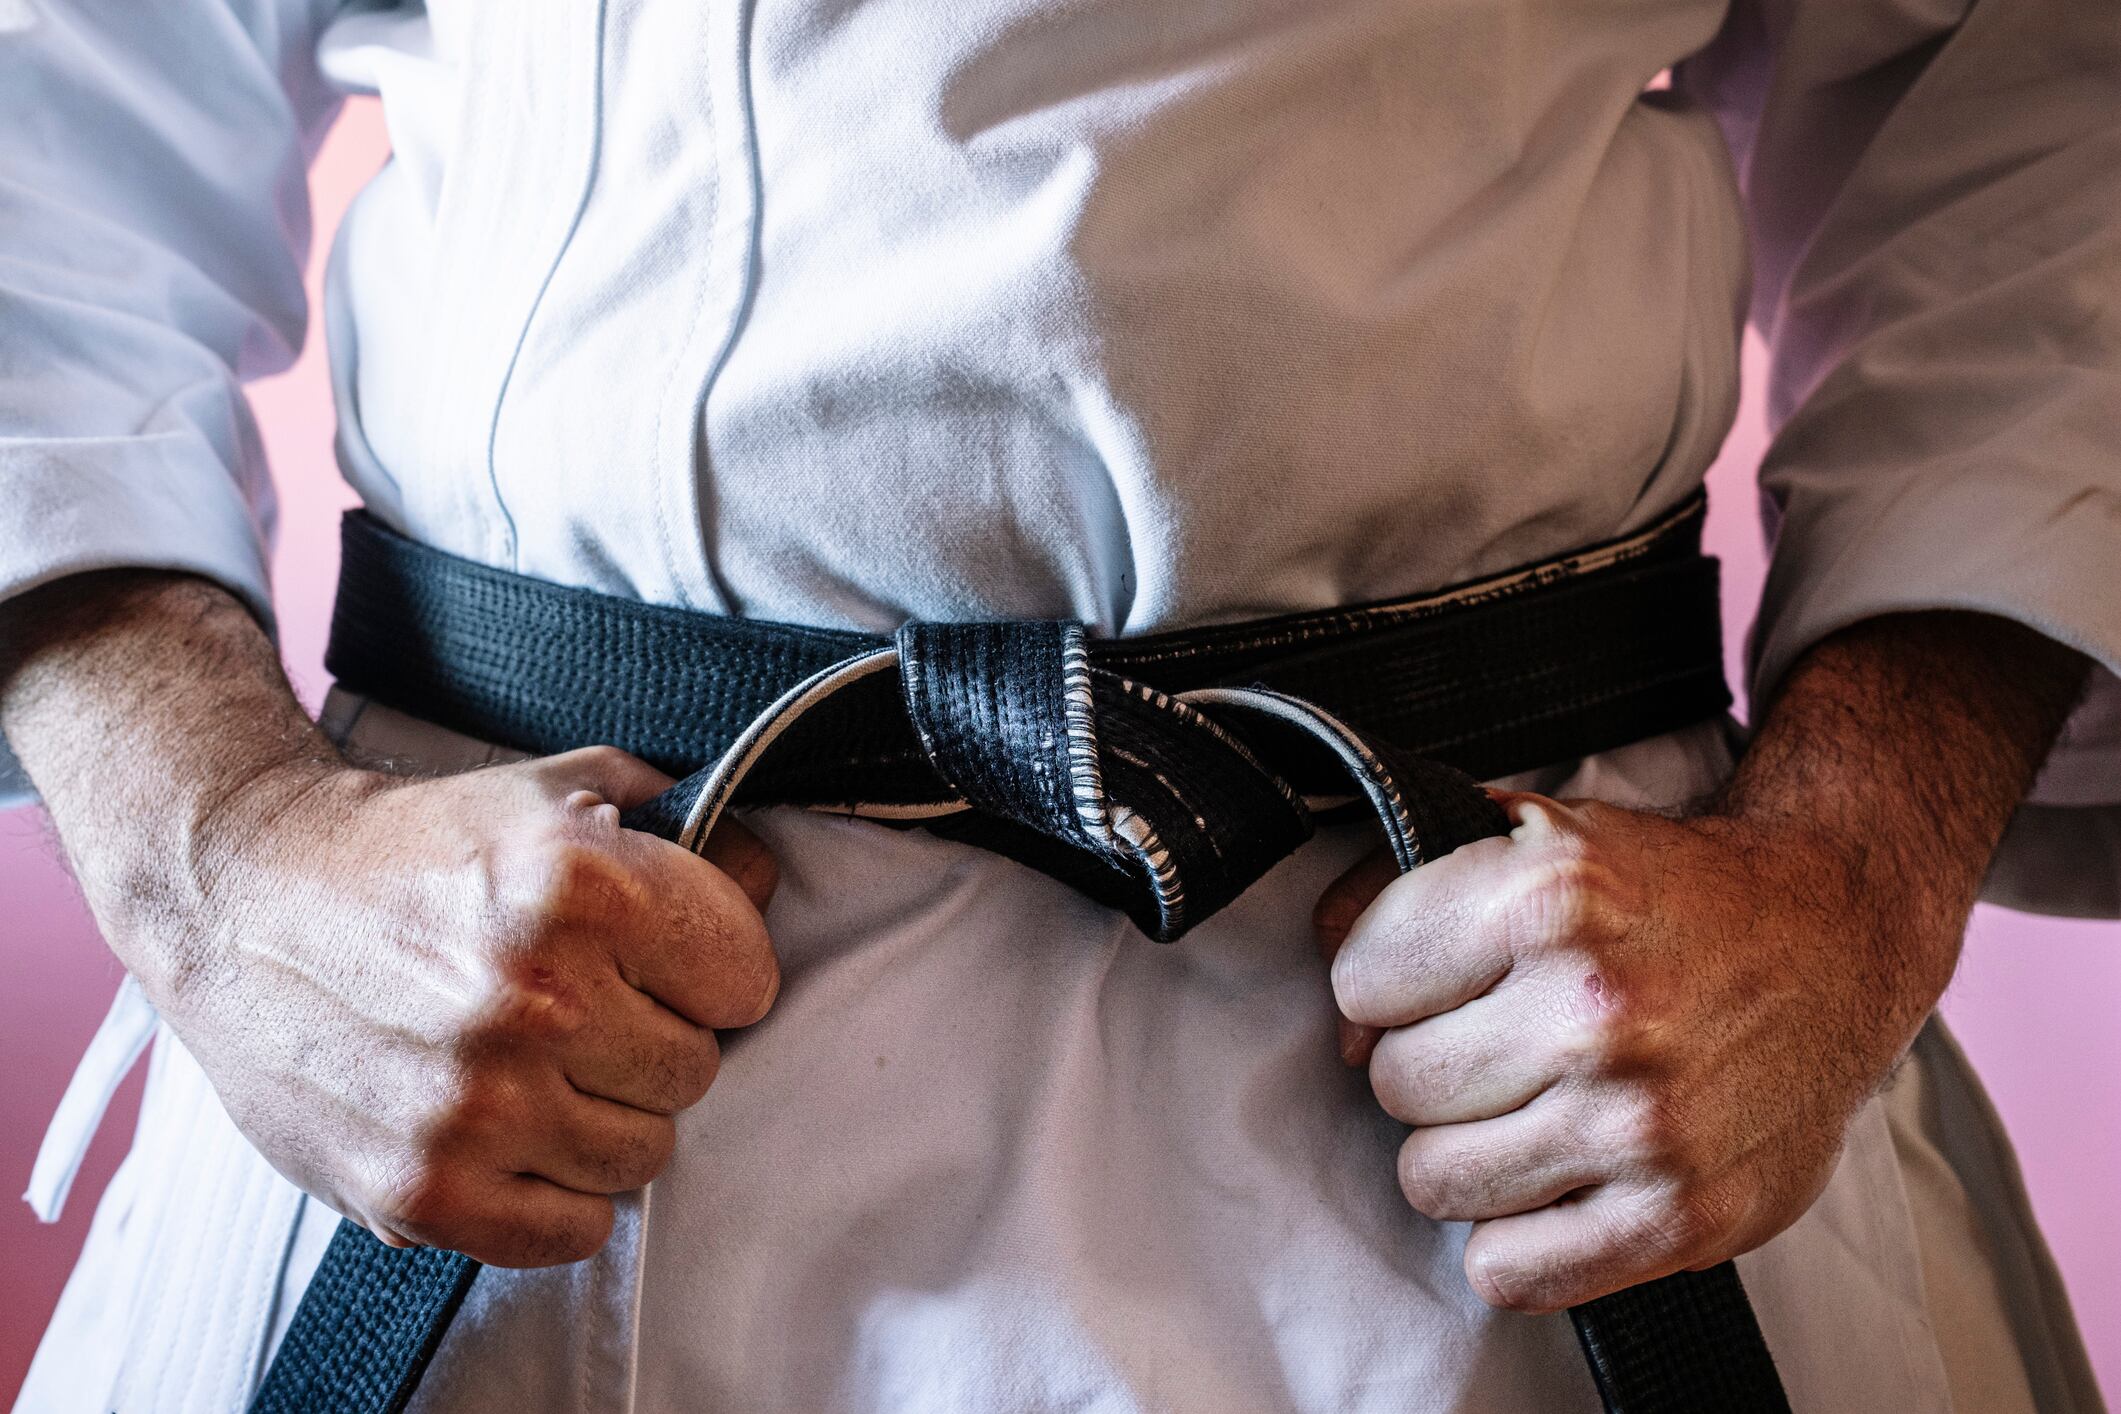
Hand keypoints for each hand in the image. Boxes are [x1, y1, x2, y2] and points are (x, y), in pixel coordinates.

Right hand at [135, 746, 779, 1267]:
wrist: (239, 897)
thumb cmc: (410, 845)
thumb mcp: (554, 791)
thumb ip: (682, 828)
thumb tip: (765, 874)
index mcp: (580, 888)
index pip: (748, 979)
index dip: (711, 967)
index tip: (665, 960)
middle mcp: (534, 1000)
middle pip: (698, 1070)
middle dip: (655, 1037)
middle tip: (587, 1010)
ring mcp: (476, 1105)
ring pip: (644, 1153)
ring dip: (608, 1115)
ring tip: (542, 1065)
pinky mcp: (422, 1188)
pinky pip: (572, 1229)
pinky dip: (558, 1192)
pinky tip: (516, 1132)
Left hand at [1314, 791, 1948, 1314]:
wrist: (1835, 936)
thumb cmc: (1667, 893)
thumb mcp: (1531, 837)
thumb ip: (1401, 886)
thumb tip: (1332, 979)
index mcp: (1550, 897)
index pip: (1360, 984)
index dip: (1387, 985)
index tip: (1435, 985)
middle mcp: (1595, 1011)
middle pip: (1398, 1087)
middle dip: (1434, 1064)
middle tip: (1500, 1042)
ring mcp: (1639, 1123)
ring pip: (1432, 1181)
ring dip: (1467, 1149)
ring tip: (1531, 1104)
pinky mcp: (1678, 1217)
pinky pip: (1507, 1272)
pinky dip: (1515, 1235)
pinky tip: (1554, 1177)